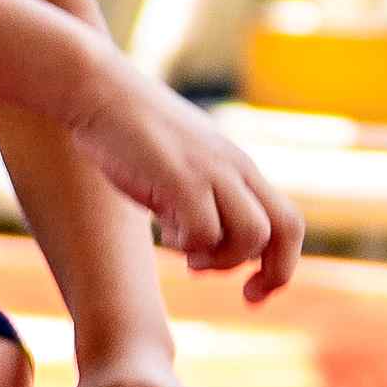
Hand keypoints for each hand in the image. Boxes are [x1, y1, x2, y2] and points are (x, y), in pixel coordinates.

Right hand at [83, 73, 305, 303]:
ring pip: (251, 236)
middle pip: (287, 229)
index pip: (288, 221)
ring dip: (223, 260)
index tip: (253, 291)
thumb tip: (203, 241)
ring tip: (190, 257)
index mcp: (240, 167)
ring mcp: (210, 172)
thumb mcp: (182, 164)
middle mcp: (235, 169)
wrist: (98, 90)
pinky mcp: (181, 178)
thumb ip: (201, 196)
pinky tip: (164, 232)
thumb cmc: (131, 132)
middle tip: (245, 296)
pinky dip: (189, 245)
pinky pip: (205, 232)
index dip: (282, 264)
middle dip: (274, 274)